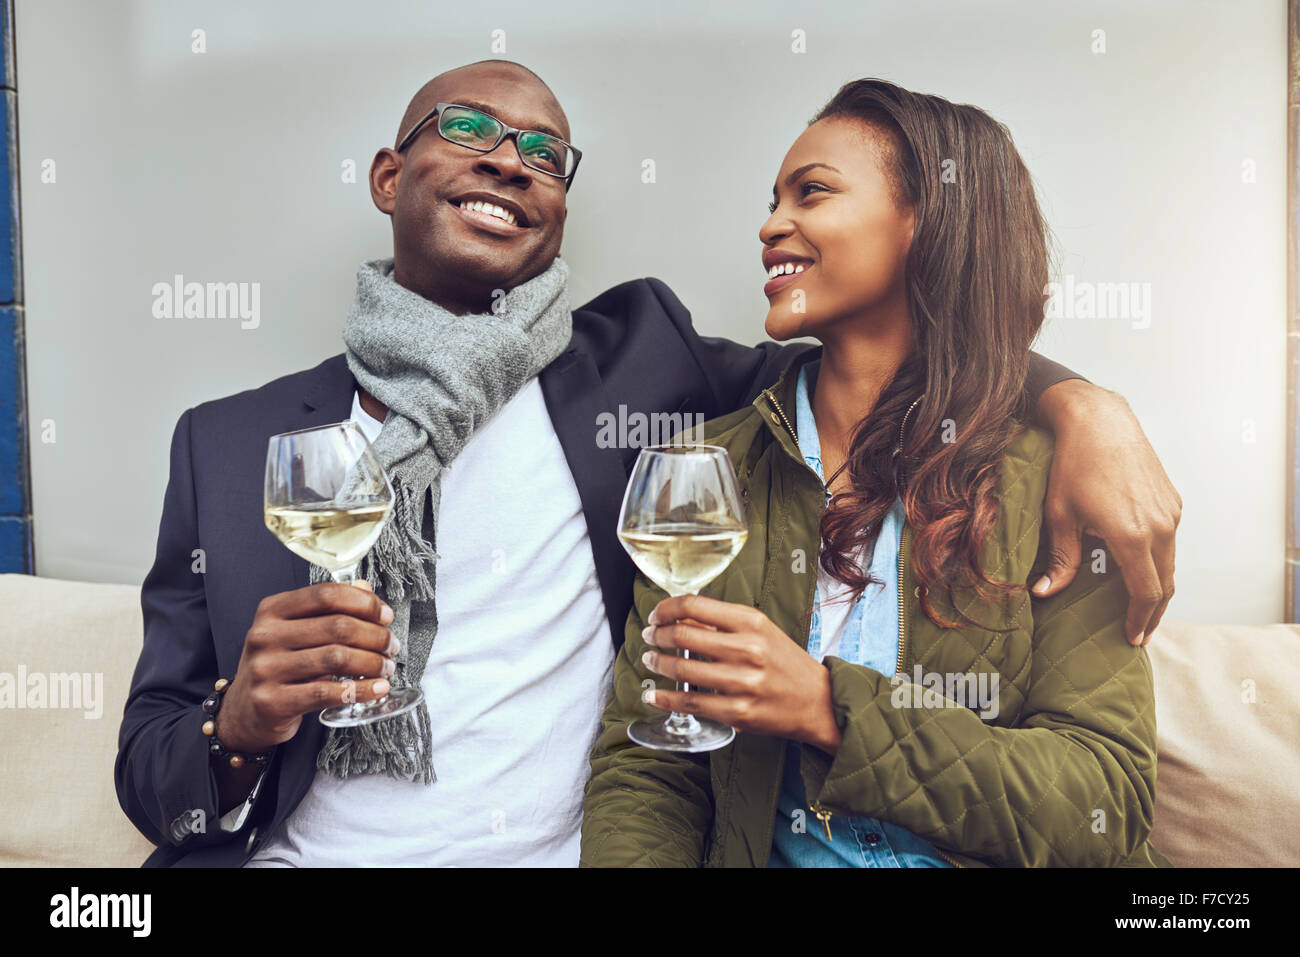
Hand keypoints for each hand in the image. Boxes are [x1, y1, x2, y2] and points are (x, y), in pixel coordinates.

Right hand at [217, 580, 397, 752]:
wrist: (245, 712)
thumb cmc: (279, 665)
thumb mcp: (295, 631)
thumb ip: (329, 610)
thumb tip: (366, 589)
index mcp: (272, 610)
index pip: (326, 595)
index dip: (364, 603)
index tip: (386, 616)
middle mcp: (265, 636)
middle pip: (337, 627)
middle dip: (375, 636)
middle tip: (390, 647)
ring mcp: (266, 669)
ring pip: (336, 658)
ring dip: (372, 663)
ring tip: (386, 668)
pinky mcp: (273, 702)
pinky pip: (326, 693)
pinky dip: (360, 690)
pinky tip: (377, 688)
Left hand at [639, 594, 842, 754]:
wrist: (819, 702)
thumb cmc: (786, 664)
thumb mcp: (761, 631)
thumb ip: (724, 624)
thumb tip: (681, 617)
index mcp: (752, 622)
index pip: (695, 605)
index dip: (667, 609)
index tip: (656, 616)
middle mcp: (747, 649)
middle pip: (683, 635)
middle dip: (658, 635)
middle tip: (649, 637)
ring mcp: (742, 682)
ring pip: (683, 669)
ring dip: (658, 664)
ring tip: (650, 661)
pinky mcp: (738, 712)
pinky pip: (691, 703)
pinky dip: (666, 698)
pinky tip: (653, 695)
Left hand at [1034, 380, 1180, 645]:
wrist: (1099, 420)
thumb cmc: (1073, 465)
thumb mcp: (1060, 515)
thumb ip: (1060, 558)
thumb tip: (1045, 592)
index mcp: (1134, 536)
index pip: (1146, 593)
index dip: (1140, 620)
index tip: (1132, 638)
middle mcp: (1161, 527)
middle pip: (1166, 584)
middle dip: (1153, 613)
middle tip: (1139, 633)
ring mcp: (1171, 512)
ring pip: (1171, 563)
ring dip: (1159, 588)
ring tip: (1142, 608)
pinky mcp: (1172, 500)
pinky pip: (1170, 541)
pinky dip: (1160, 562)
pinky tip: (1143, 569)